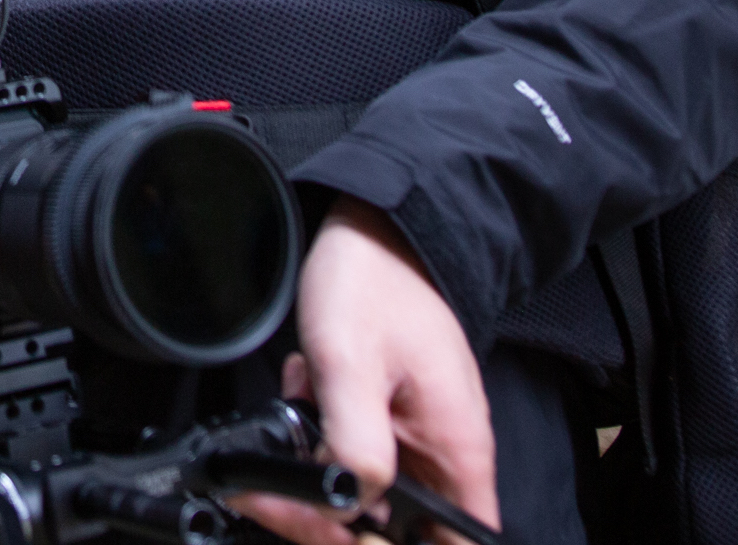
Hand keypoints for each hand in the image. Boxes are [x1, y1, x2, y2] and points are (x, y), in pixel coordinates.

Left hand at [232, 197, 497, 544]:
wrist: (374, 224)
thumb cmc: (375, 280)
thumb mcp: (351, 363)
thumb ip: (354, 442)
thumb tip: (342, 507)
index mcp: (456, 455)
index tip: (332, 531)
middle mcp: (444, 458)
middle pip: (396, 533)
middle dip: (331, 519)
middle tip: (281, 490)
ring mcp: (413, 439)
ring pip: (367, 497)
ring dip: (319, 478)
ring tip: (294, 428)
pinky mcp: (385, 418)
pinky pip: (353, 455)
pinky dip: (318, 441)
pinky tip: (301, 404)